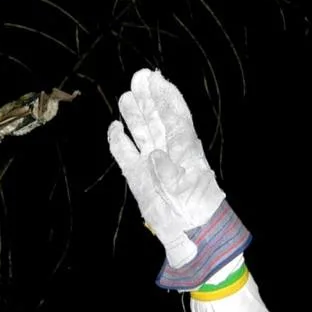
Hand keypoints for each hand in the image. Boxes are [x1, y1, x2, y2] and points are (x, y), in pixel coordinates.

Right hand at [107, 68, 224, 267]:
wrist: (189, 233)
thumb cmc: (196, 210)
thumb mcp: (187, 192)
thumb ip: (170, 173)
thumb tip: (155, 156)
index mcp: (187, 150)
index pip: (177, 117)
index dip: (168, 97)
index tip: (158, 79)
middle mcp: (169, 152)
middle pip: (157, 119)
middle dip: (149, 99)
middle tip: (139, 77)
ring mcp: (152, 163)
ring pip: (141, 133)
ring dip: (134, 115)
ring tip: (126, 96)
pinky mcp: (137, 177)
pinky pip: (126, 155)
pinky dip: (119, 142)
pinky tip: (115, 128)